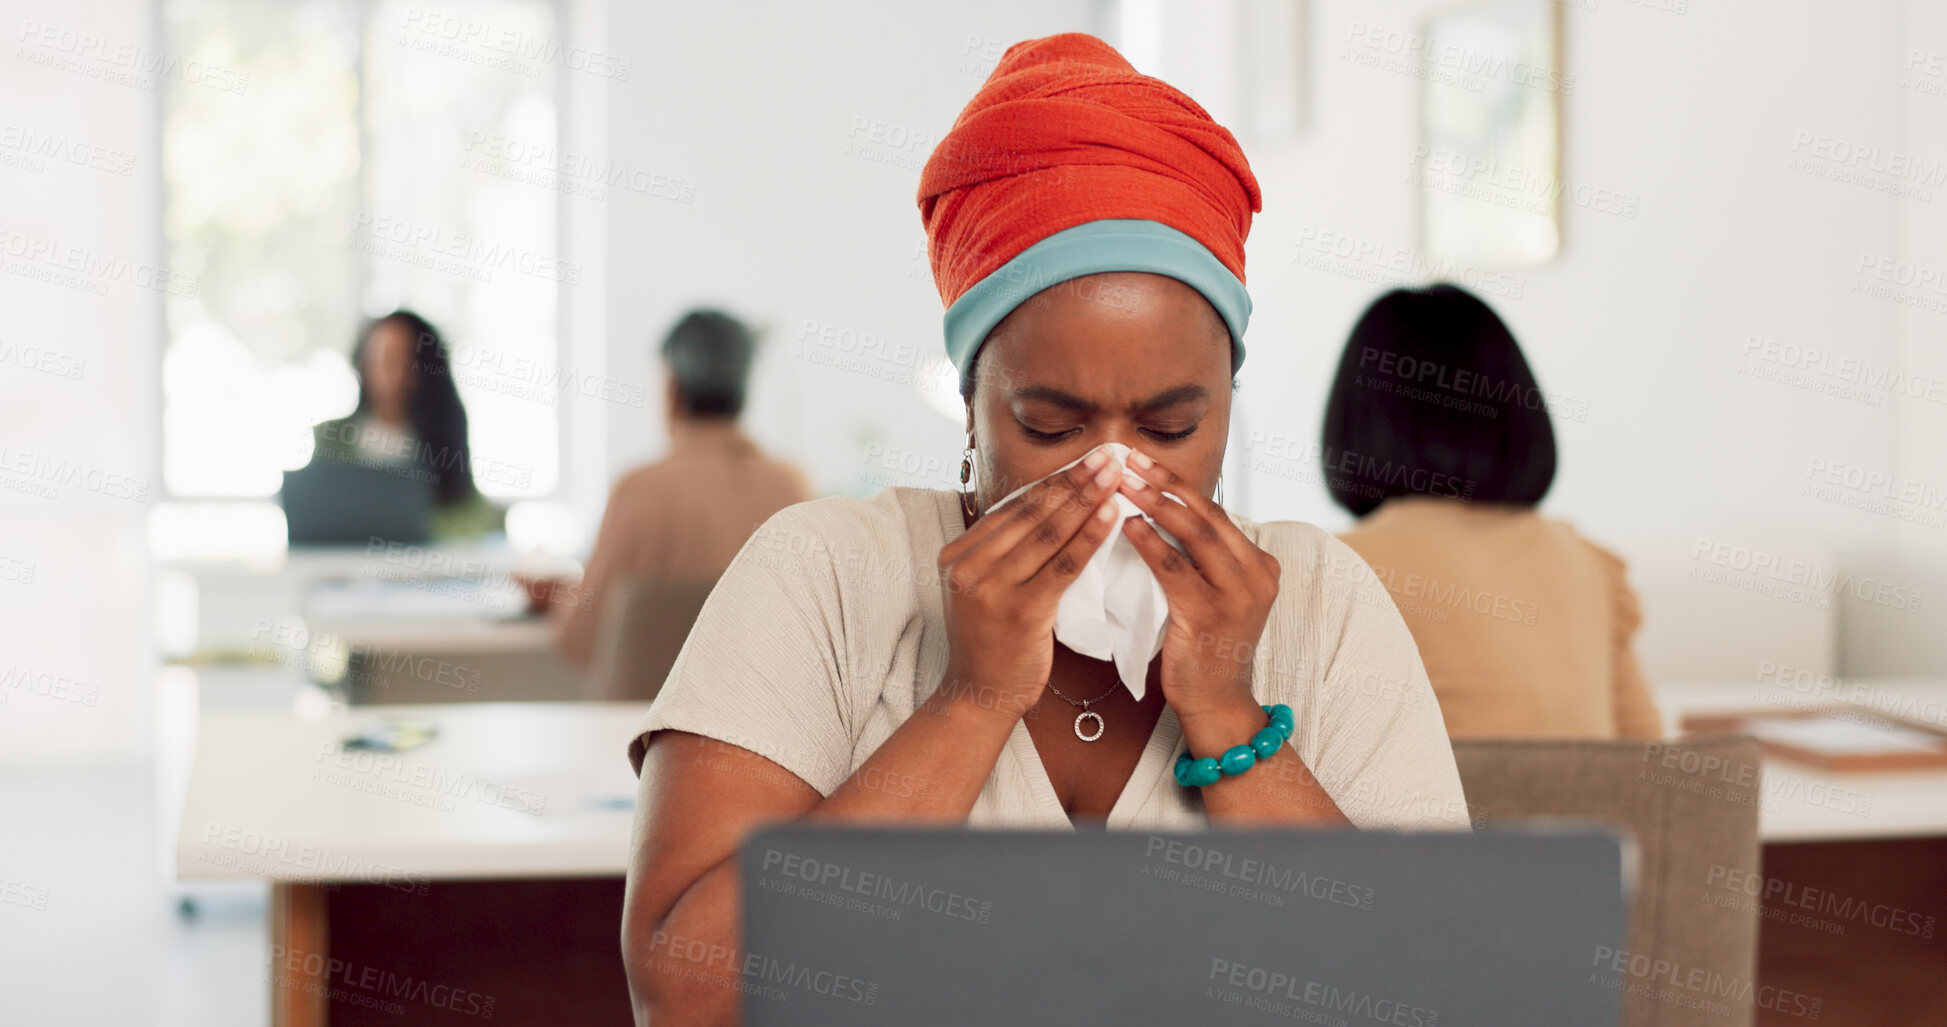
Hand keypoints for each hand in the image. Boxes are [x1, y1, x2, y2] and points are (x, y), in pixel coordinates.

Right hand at [935, 449, 1124, 723]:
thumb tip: (1050, 507)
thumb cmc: (992, 642)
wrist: (979, 696)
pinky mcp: (1019, 611)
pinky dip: (1092, 536)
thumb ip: (1006, 552)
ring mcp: (991, 588)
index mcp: (958, 554)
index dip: (1055, 480)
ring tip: (1116, 476)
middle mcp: (969, 565)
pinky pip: (1064, 565)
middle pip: (1033, 513)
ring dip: (1088, 499)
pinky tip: (1114, 515)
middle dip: (1075, 480)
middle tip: (1108, 454)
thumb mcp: (985, 588)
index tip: (1086, 459)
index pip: (1015, 507)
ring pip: (1050, 533)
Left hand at [1114, 449, 1280, 722]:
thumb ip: (1204, 559)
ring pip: (1194, 534)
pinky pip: (1175, 569)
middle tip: (1128, 459)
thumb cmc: (1206, 647)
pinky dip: (1149, 543)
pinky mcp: (1210, 615)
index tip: (1143, 461)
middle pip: (1206, 514)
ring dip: (1154, 504)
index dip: (1177, 483)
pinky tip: (1126, 526)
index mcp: (1260, 564)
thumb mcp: (1217, 594)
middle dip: (1164, 482)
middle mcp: (1256, 574)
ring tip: (1121, 483)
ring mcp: (1238, 595)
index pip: (1215, 512)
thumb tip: (1163, 514)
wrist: (1217, 702)